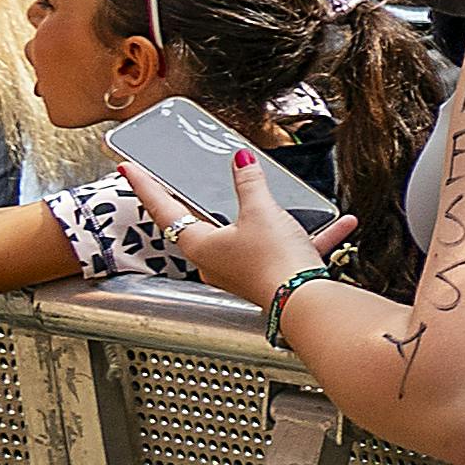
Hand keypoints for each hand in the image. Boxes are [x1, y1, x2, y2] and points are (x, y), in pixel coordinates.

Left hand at [124, 150, 311, 307]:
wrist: (305, 301)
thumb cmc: (273, 263)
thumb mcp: (261, 211)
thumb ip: (250, 183)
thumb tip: (241, 163)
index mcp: (198, 244)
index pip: (163, 208)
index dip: (145, 185)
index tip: (129, 168)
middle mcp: (213, 260)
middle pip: (203, 222)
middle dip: (206, 202)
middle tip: (186, 183)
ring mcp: (240, 269)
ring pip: (250, 234)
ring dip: (272, 217)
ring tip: (287, 202)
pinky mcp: (267, 275)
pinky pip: (285, 248)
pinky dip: (307, 236)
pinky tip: (335, 224)